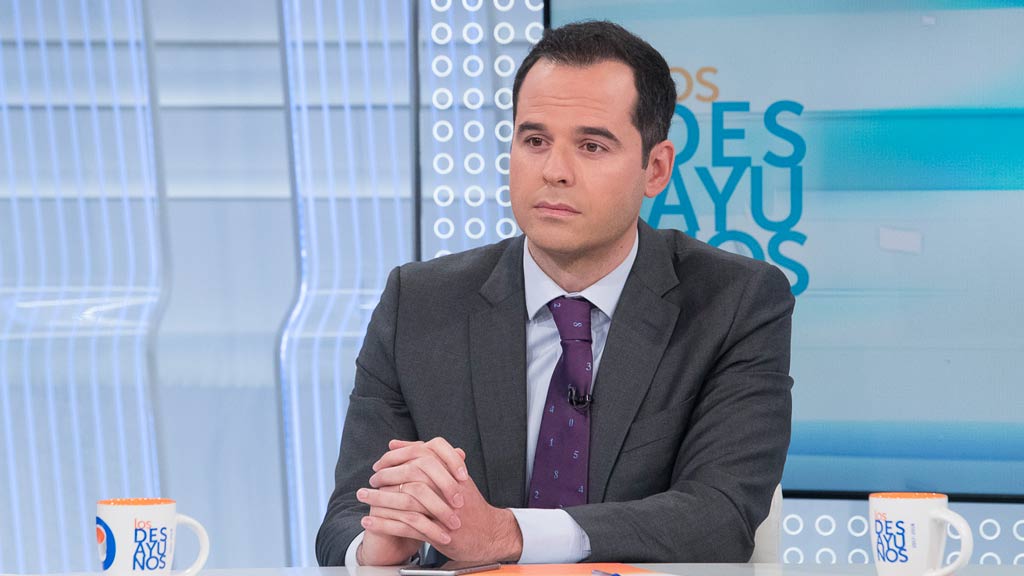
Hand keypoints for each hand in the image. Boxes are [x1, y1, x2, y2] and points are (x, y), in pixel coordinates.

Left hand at [358, 439, 522, 562]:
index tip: (381, 463)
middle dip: (386, 476)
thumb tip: (397, 443)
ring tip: (363, 497)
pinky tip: (370, 520)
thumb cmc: (468, 505)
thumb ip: (427, 459)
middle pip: (411, 474)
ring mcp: (445, 509)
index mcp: (452, 471)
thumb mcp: (453, 477)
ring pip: (405, 500)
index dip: (397, 457)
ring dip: (379, 498)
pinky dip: (384, 523)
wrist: (489, 534)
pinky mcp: (439, 531)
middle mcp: (449, 487)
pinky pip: (405, 525)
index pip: (421, 454)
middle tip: (371, 481)